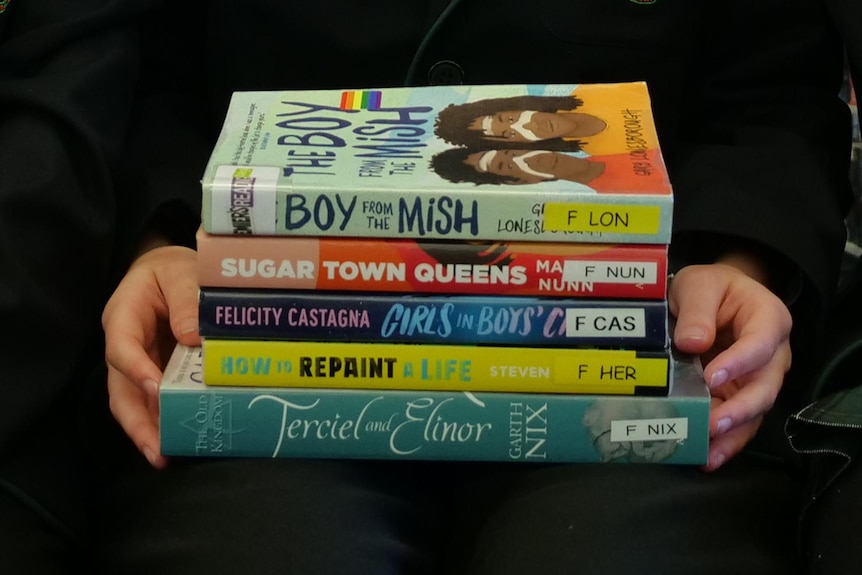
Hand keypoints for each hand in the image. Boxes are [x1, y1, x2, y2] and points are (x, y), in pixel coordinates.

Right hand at [102, 245, 200, 468]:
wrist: (168, 271)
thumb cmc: (172, 269)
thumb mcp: (180, 272)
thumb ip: (186, 299)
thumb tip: (192, 337)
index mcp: (124, 316)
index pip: (122, 346)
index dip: (136, 369)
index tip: (156, 388)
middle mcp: (125, 345)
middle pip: (120, 389)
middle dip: (136, 421)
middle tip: (155, 449)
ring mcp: (138, 363)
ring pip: (133, 402)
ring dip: (147, 430)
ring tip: (163, 456)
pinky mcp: (155, 373)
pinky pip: (154, 401)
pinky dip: (163, 421)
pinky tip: (178, 441)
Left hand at [668, 259, 791, 471]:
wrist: (712, 296)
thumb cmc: (710, 288)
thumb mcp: (698, 284)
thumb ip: (696, 310)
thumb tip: (692, 342)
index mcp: (768, 319)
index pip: (760, 344)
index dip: (739, 363)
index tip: (712, 377)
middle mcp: (772, 354)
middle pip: (765, 386)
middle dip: (740, 409)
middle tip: (713, 423)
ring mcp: (757, 379)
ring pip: (754, 412)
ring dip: (732, 435)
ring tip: (708, 453)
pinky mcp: (739, 396)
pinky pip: (738, 423)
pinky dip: (724, 442)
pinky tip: (706, 458)